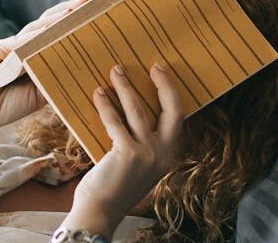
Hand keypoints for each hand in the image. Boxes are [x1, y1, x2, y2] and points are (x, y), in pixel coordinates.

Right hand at [0, 0, 89, 128]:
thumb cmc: (15, 102)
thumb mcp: (44, 91)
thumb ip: (59, 79)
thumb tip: (87, 75)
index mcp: (39, 51)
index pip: (59, 29)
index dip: (75, 20)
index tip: (96, 12)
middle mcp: (26, 43)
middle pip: (49, 21)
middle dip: (68, 10)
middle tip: (88, 2)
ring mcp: (12, 44)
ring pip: (35, 28)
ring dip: (53, 20)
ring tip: (71, 13)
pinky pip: (17, 43)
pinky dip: (30, 39)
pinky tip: (43, 34)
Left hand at [61, 64, 183, 237]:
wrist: (101, 211)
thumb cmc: (113, 186)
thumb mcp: (138, 165)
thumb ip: (143, 144)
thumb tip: (131, 111)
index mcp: (169, 154)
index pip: (178, 117)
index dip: (171, 93)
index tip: (160, 73)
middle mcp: (164, 153)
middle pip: (172, 110)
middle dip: (163, 84)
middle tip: (151, 66)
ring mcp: (148, 153)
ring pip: (138, 110)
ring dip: (125, 88)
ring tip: (115, 72)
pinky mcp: (128, 153)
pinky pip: (115, 121)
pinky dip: (105, 105)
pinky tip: (98, 94)